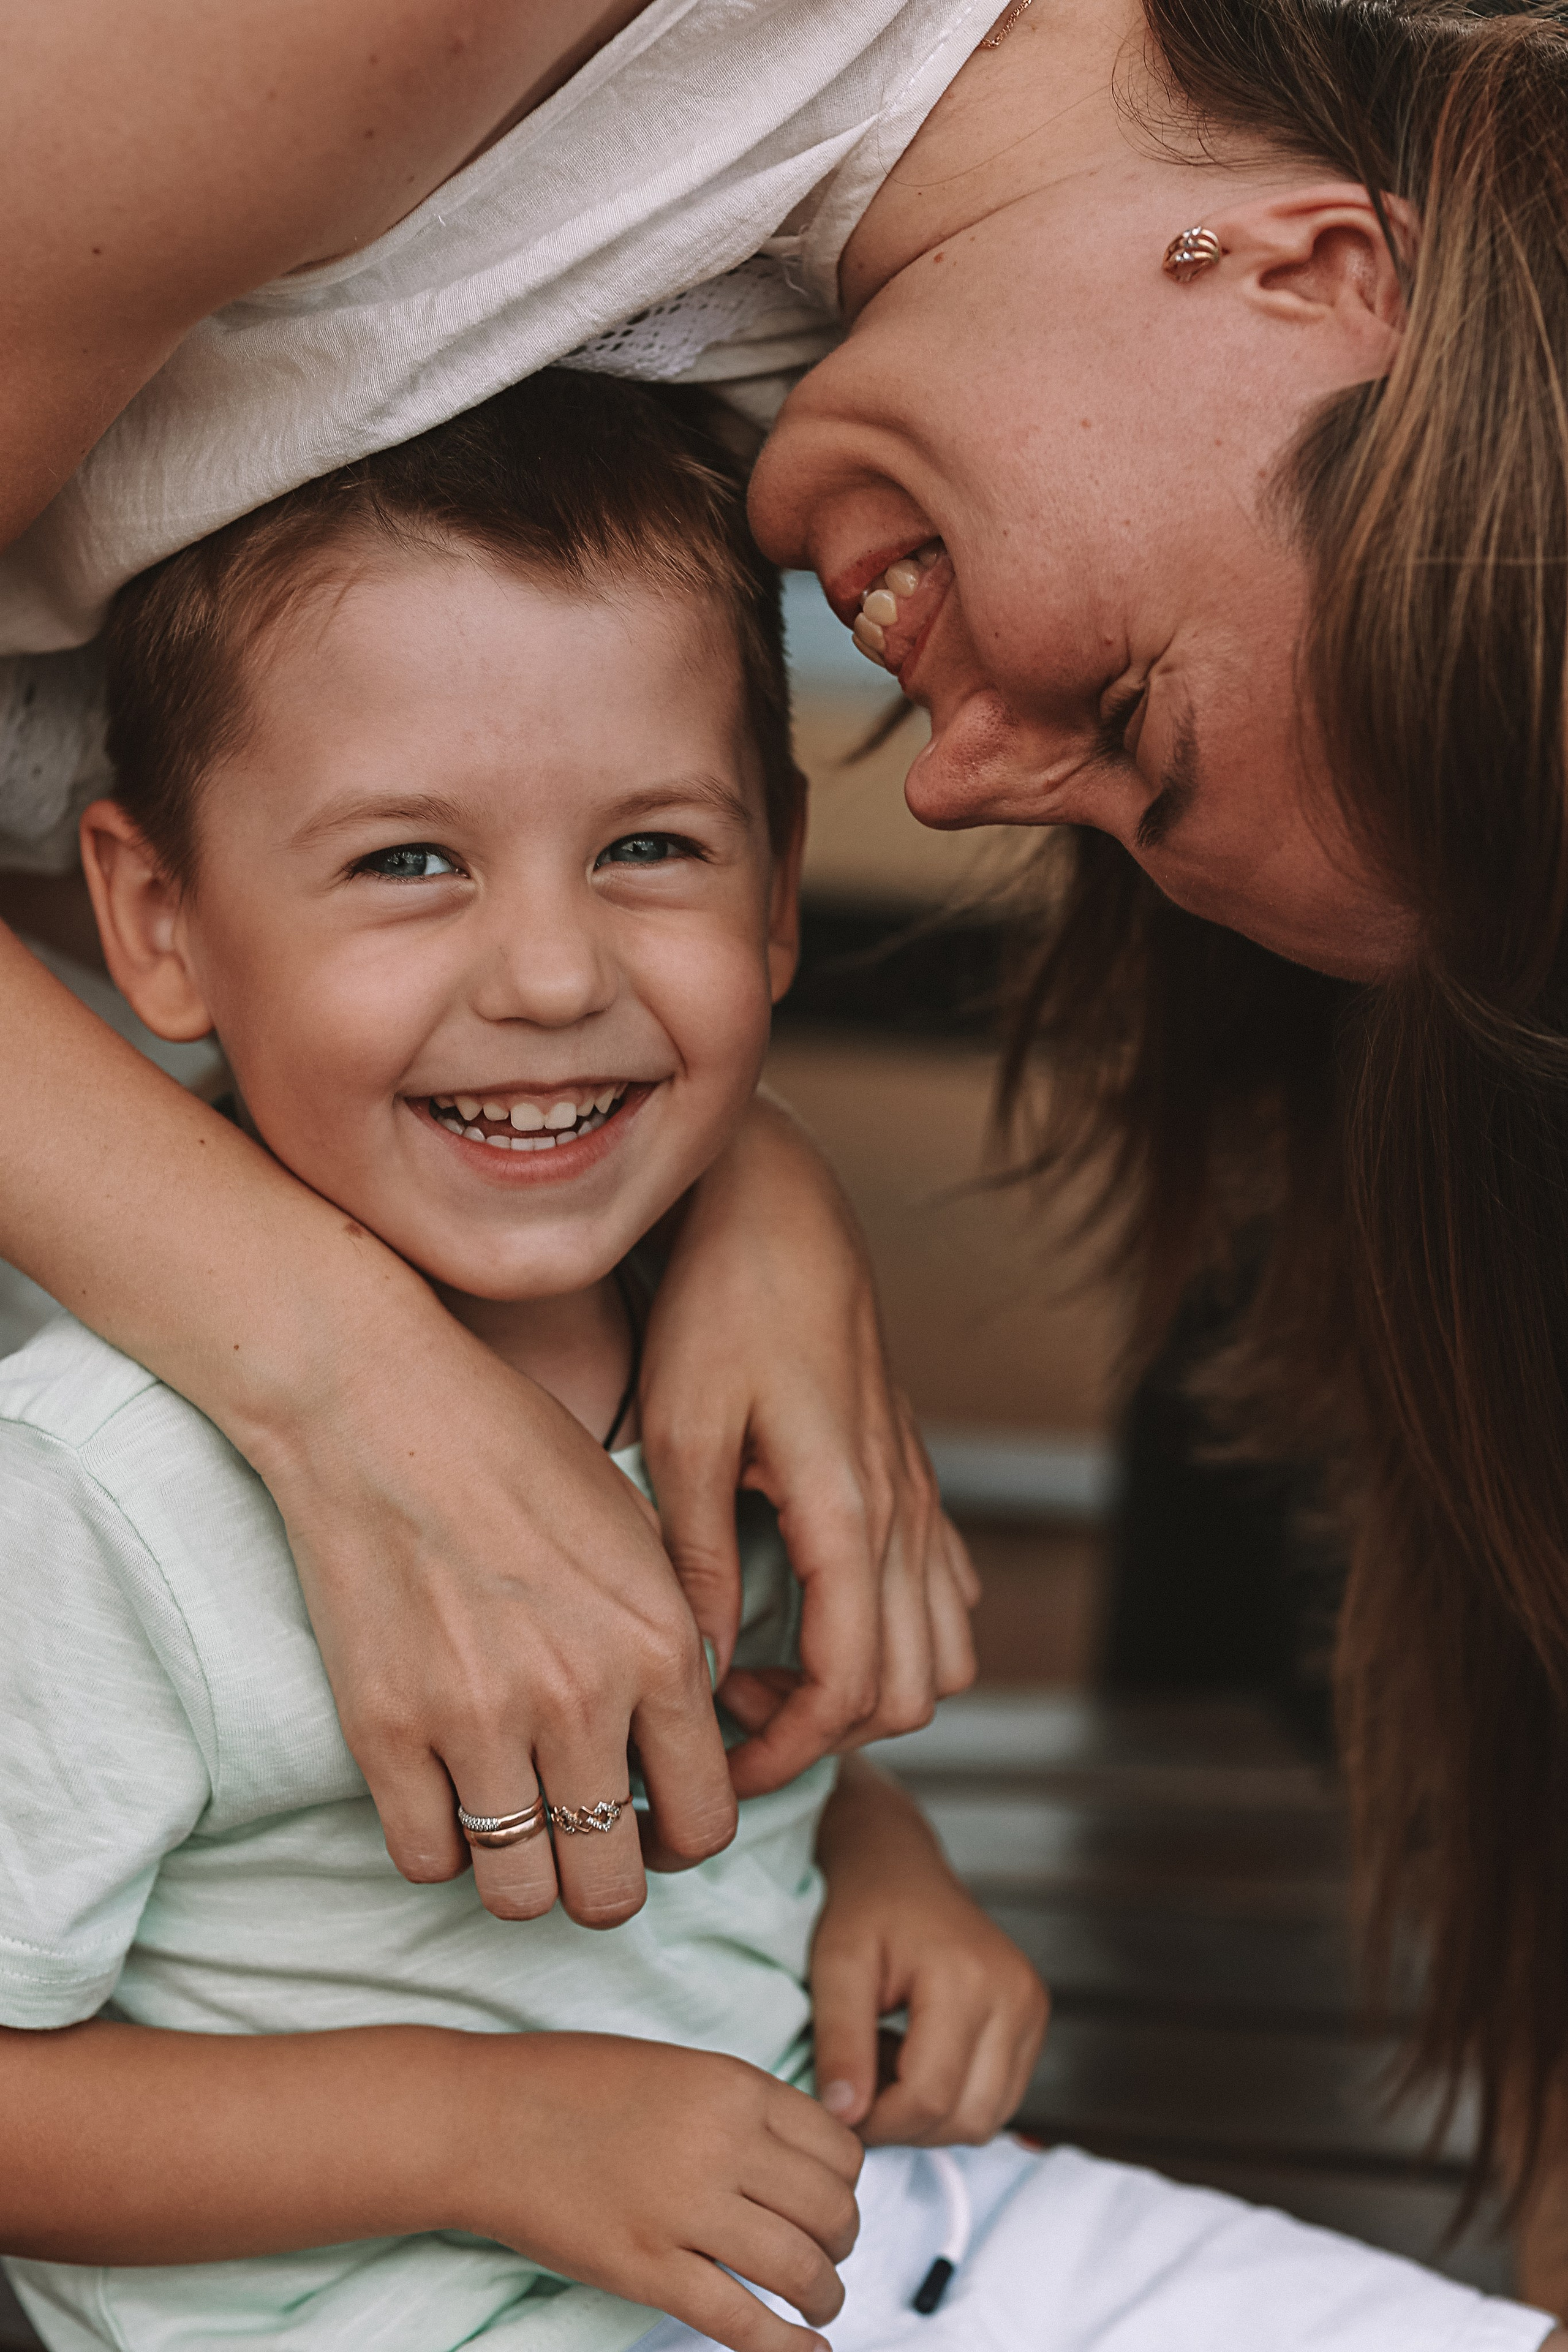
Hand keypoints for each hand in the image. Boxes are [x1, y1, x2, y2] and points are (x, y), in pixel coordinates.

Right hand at [261, 1283, 737, 1928]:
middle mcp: (578, 1697)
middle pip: (612, 1889)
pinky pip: (425, 1859)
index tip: (654, 1817)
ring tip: (516, 1821)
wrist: (376, 1402)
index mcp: (656, 1645)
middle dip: (607, 1879)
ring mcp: (475, 1719)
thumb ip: (670, 1639)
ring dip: (524, 1875)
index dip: (682, 1837)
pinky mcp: (383, 1729)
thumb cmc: (513, 1448)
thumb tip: (688, 1728)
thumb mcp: (636, 1530)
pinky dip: (440, 1844)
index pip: (705, 1822)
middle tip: (584, 1837)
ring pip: (521, 1896)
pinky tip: (446, 1791)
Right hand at [454, 2033, 862, 2351]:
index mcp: (732, 2085)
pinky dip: (786, 2348)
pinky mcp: (647, 2268)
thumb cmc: (570, 2085)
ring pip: (800, 2268)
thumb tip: (794, 2157)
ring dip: (824, 2296)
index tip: (833, 2203)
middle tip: (828, 2257)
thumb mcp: (672, 2066)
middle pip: (831, 2209)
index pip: (838, 2147)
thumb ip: (735, 2105)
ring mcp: (684, 2207)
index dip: (846, 2186)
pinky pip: (741, 2321)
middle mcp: (721, 2142)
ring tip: (818, 2305)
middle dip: (843, 2243)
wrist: (485, 2118)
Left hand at [640, 1092, 978, 1806]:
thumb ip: (698, 1562)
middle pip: (907, 1689)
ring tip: (769, 1666)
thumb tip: (698, 1670)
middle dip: (824, 1729)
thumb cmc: (719, 1308)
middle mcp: (903, 1512)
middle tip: (729, 1710)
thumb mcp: (682, 1437)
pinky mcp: (911, 1472)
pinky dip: (897, 1633)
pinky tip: (815, 1611)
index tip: (716, 1764)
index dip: (787, 1751)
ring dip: (868, 1685)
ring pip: (940, 1650)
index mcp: (849, 1511)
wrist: (778, 1209)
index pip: (851, 1687)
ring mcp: (919, 1493)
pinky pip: (944, 1589)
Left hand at [808, 1760, 1047, 2144]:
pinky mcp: (1034, 2019)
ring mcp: (1032, 2008)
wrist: (898, 1865)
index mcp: (967, 1978)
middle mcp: (1015, 1995)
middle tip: (861, 2080)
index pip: (928, 2098)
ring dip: (931, 2114)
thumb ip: (839, 2041)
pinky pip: (999, 2098)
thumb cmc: (863, 1906)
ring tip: (889, 2060)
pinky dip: (956, 2098)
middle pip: (966, 2118)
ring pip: (987, 2119)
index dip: (877, 2121)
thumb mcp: (835, 1965)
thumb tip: (845, 2117)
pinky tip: (918, 2056)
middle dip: (905, 2123)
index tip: (839, 2105)